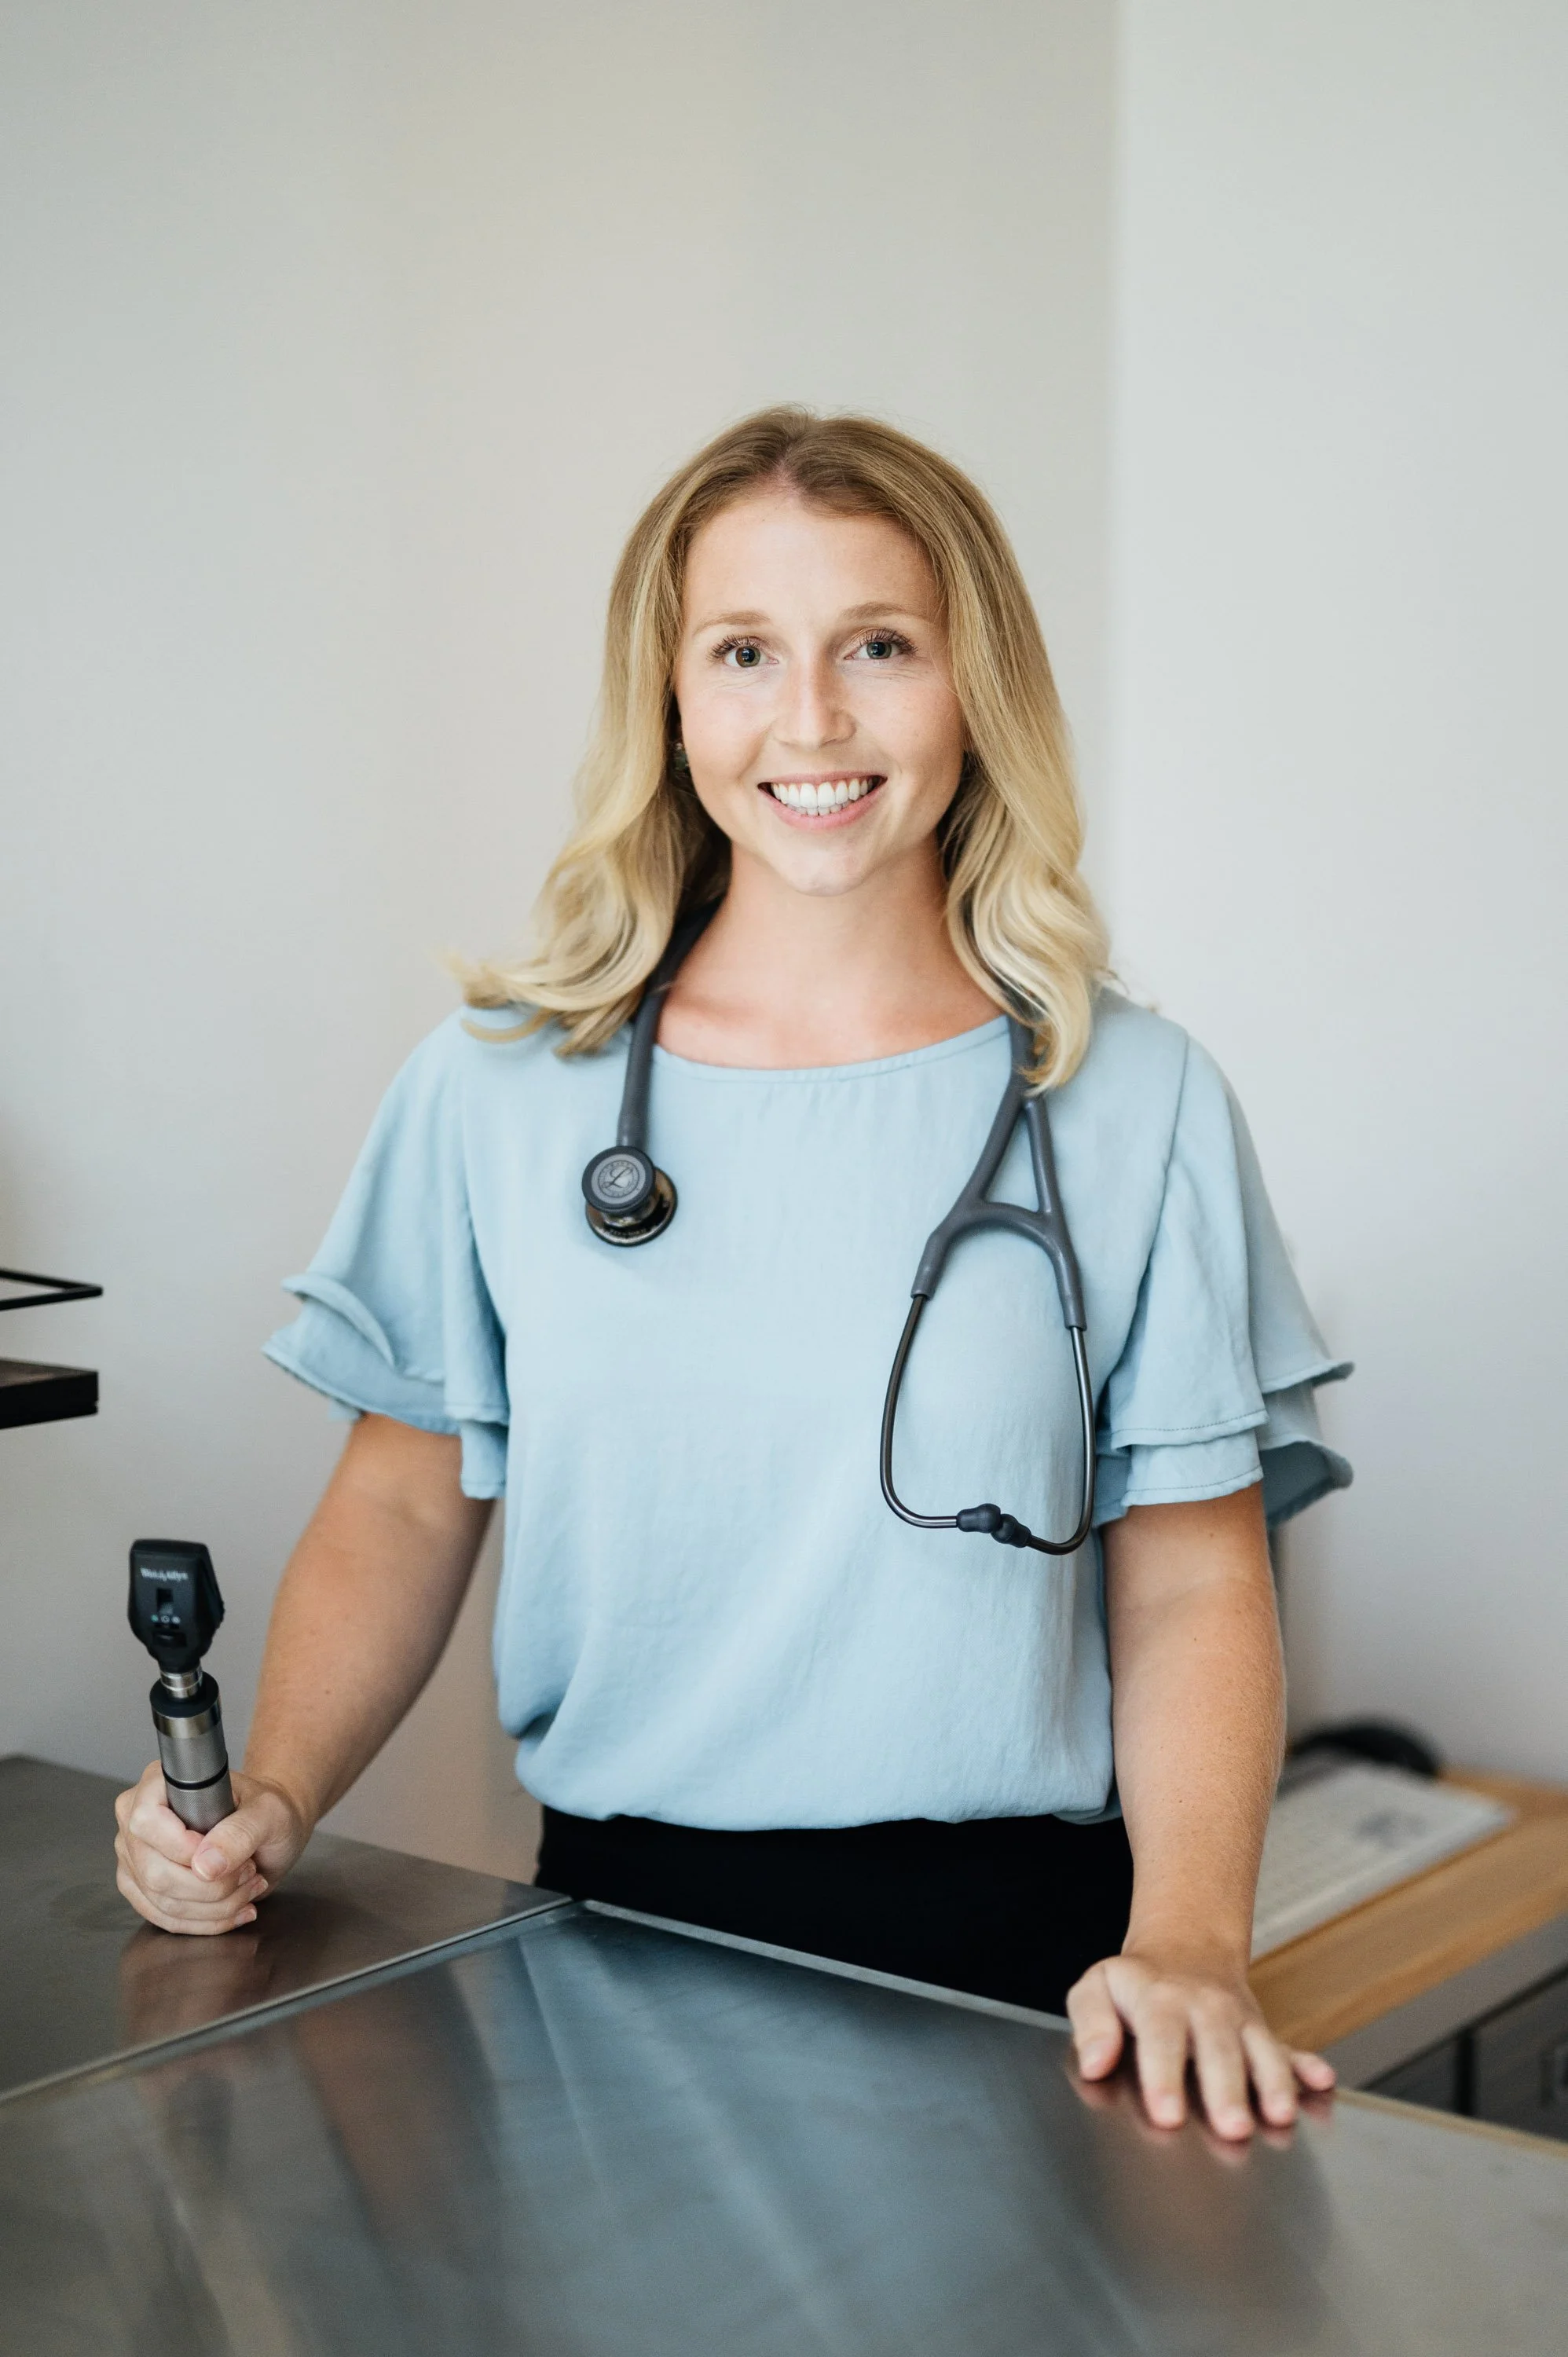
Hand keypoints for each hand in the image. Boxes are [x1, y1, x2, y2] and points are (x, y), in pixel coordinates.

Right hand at [114, 1763, 310, 1935]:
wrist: (267, 1829)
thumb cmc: (264, 1809)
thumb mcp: (267, 1812)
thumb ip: (239, 1833)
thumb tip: (205, 1867)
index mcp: (158, 1784)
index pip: (148, 1822)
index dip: (186, 1849)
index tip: (227, 1857)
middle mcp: (135, 1818)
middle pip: (155, 1873)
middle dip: (212, 1887)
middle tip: (249, 1873)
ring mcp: (134, 1856)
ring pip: (162, 1902)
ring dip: (215, 1907)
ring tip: (248, 1888)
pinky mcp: (141, 1887)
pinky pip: (165, 1918)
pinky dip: (205, 1921)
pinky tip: (234, 1909)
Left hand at [1067, 1947, 1334, 2140]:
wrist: (1186, 1948)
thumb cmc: (1135, 1984)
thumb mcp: (1097, 1987)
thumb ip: (1090, 2021)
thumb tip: (1094, 2061)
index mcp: (1159, 1999)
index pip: (1161, 2037)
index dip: (1164, 2076)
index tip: (1167, 2113)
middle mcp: (1205, 2009)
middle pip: (1218, 2048)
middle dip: (1227, 2089)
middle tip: (1232, 2128)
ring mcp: (1239, 2021)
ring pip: (1261, 2049)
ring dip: (1273, 2082)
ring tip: (1279, 2115)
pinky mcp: (1263, 2034)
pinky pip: (1289, 2048)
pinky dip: (1306, 2066)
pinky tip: (1321, 2081)